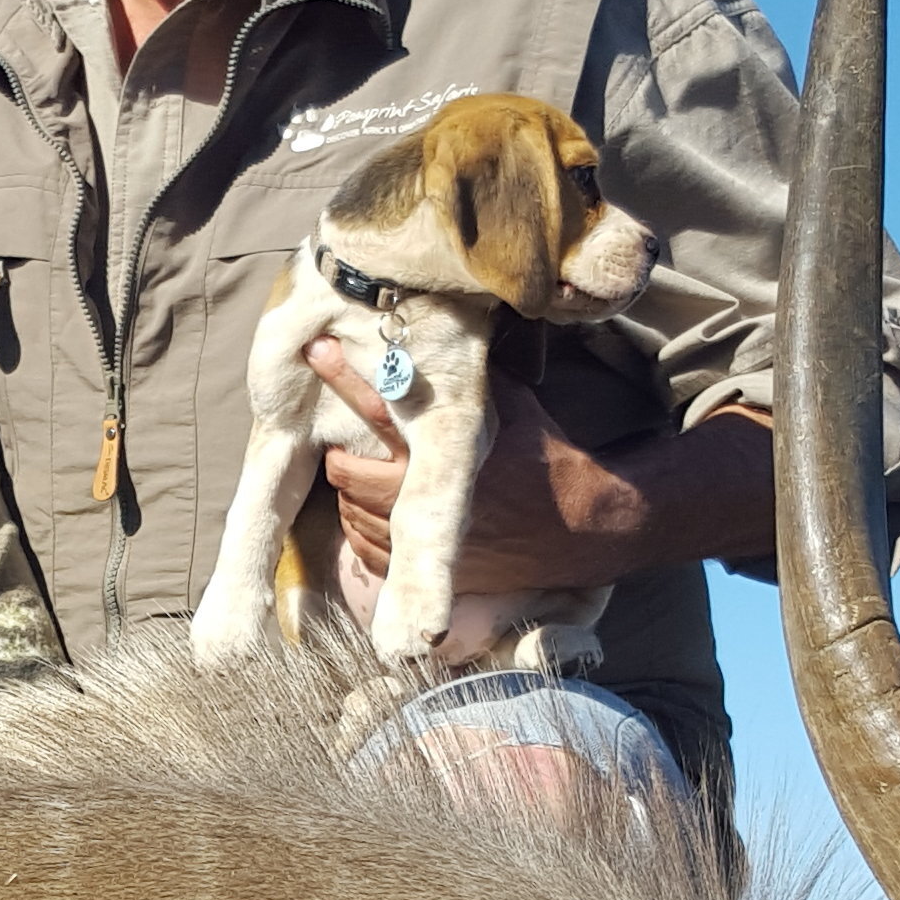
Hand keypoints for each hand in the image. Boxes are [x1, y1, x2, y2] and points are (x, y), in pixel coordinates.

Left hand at [307, 342, 778, 593]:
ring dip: (349, 495)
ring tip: (362, 479)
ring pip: (351, 515)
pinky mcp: (431, 568)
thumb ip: (470, 377)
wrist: (581, 523)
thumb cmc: (544, 453)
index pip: (379, 401)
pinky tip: (375, 517)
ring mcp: (427, 536)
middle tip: (343, 443)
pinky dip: (362, 534)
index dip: (342, 375)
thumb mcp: (511, 402)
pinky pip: (369, 555)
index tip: (317, 349)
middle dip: (338, 453)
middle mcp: (429, 492)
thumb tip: (445, 331)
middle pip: (346, 471)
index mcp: (446, 444)